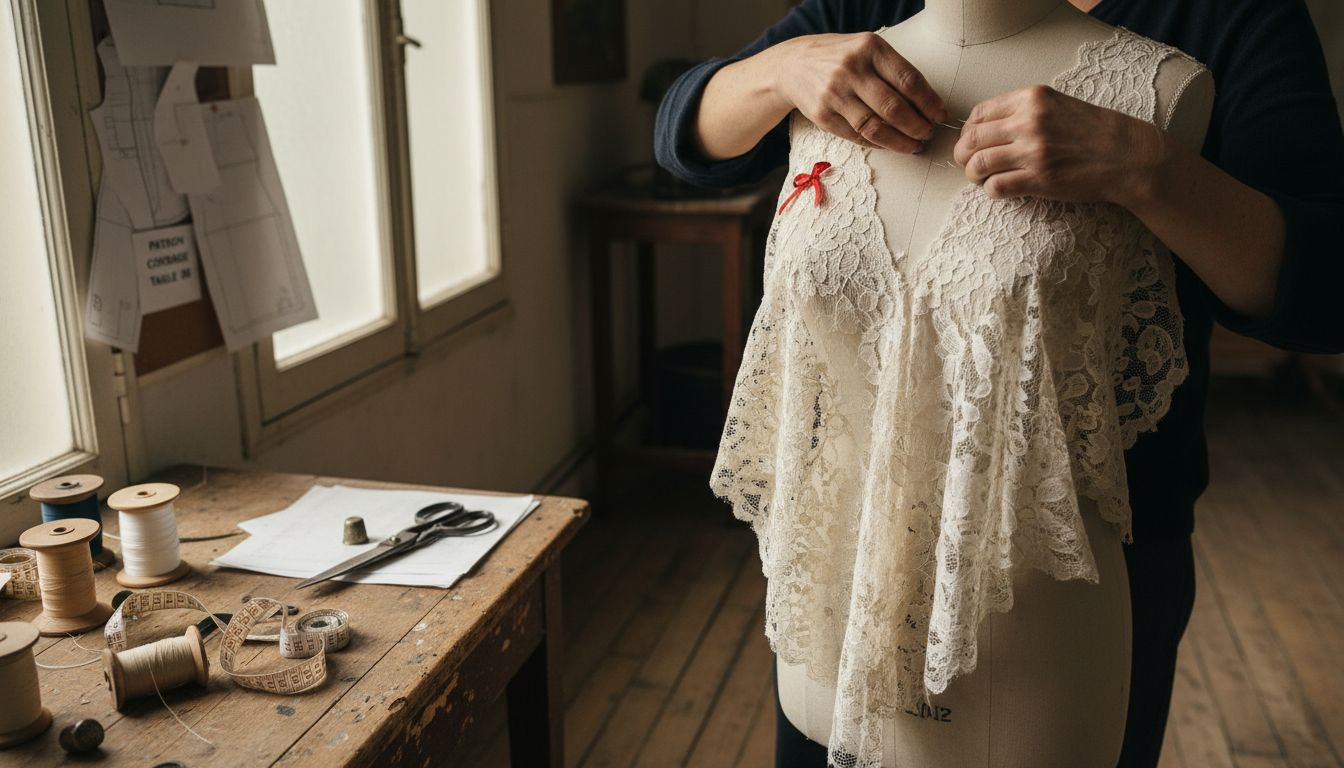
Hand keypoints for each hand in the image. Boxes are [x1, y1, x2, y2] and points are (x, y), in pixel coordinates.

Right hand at [770, 32, 948, 152]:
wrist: (793, 65)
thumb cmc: (840, 58)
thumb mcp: (866, 49)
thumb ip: (893, 70)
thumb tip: (927, 103)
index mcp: (869, 48)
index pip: (908, 80)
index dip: (929, 102)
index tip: (940, 116)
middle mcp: (851, 69)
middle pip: (894, 107)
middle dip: (917, 126)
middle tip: (928, 134)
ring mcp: (835, 94)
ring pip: (876, 127)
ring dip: (900, 141)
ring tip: (914, 145)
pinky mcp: (823, 115)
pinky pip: (857, 136)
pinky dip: (878, 144)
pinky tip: (890, 144)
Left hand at [952, 84, 1164, 205]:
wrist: (1127, 156)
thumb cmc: (1093, 132)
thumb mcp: (1057, 105)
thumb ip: (1023, 111)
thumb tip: (984, 127)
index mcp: (1031, 98)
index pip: (978, 113)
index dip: (968, 131)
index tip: (973, 142)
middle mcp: (1028, 121)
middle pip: (971, 139)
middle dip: (963, 154)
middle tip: (968, 163)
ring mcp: (1033, 151)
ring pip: (978, 164)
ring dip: (973, 174)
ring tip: (982, 177)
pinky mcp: (1038, 179)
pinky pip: (996, 186)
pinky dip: (991, 190)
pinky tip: (1001, 188)